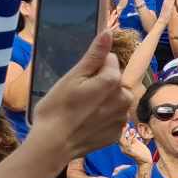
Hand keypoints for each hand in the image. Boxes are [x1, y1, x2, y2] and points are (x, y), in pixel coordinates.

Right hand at [31, 31, 128, 159]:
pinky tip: (86, 124)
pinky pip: (112, 119)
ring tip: (81, 111)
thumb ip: (94, 55)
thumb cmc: (57, 108)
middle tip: (78, 96)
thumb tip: (109, 32)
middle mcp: (125, 98)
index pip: (109, 61)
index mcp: (114, 80)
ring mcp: (122, 118)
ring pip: (114, 100)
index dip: (92, 68)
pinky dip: (102, 120)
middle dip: (100, 84)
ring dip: (103, 102)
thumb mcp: (72, 77)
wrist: (52, 145)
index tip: (78, 81)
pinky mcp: (117, 134)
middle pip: (114, 81)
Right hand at [117, 122, 152, 166]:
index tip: (125, 122)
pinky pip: (127, 143)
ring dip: (124, 132)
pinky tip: (132, 132)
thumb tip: (131, 130)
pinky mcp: (130, 151)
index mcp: (124, 146)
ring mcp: (126, 150)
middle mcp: (123, 148)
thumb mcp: (137, 143)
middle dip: (122, 130)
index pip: (121, 137)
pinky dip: (129, 137)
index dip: (122, 130)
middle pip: (120, 138)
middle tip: (125, 123)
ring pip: (122, 140)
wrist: (145, 160)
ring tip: (127, 125)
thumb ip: (133, 138)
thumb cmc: (142, 152)